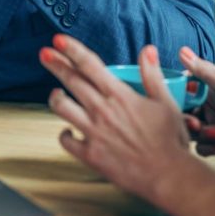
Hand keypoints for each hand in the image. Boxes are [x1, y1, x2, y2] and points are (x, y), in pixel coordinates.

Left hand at [40, 34, 191, 201]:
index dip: (72, 49)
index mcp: (119, 95)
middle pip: (71, 80)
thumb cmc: (169, 140)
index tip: (59, 39)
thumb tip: (147, 50)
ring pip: (62, 107)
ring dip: (55, 97)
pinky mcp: (90, 155)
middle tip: (45, 53)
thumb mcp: (165, 102)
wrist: (168, 175)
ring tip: (55, 92)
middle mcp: (102, 110)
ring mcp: (93, 133)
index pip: (90, 65)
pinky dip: (64, 134)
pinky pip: (66, 141)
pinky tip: (67, 129)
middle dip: (55, 63)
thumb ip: (152, 75)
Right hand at [179, 47, 214, 163]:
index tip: (176, 101)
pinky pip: (201, 148)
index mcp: (210, 91)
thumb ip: (204, 71)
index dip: (177, 97)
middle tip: (196, 124)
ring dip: (203, 135)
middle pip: (184, 114)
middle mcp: (209, 108)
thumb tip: (183, 51)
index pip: (184, 91)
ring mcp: (213, 126)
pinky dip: (211, 147)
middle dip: (188, 121)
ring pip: (191, 132)